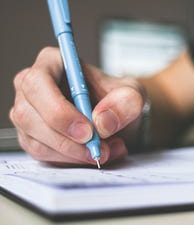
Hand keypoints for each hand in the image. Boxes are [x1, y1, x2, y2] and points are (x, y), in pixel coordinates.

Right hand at [10, 47, 144, 165]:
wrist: (117, 117)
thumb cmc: (118, 99)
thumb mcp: (133, 94)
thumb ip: (125, 102)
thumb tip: (102, 122)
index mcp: (53, 63)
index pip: (38, 83)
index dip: (59, 110)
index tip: (88, 131)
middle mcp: (32, 87)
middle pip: (29, 116)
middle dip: (67, 140)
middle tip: (98, 149)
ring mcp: (29, 114)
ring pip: (36, 141)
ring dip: (74, 154)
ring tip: (106, 150)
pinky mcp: (33, 137)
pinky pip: (43, 155)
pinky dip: (72, 160)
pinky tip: (94, 154)